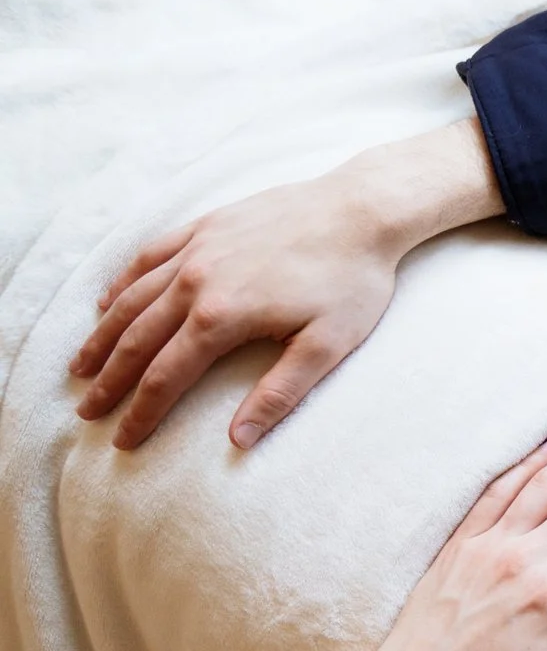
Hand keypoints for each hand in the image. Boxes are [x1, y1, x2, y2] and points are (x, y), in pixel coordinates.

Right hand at [70, 118, 500, 450]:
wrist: (362, 209)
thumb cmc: (352, 280)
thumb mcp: (327, 346)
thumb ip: (280, 394)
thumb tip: (239, 441)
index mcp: (222, 317)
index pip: (166, 377)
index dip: (141, 414)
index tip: (122, 441)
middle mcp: (195, 281)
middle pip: (137, 340)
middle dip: (109, 381)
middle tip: (86, 411)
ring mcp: (196, 249)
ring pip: (132, 298)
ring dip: (102, 335)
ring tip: (81, 366)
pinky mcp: (205, 225)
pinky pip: (148, 255)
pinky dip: (122, 282)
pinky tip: (107, 301)